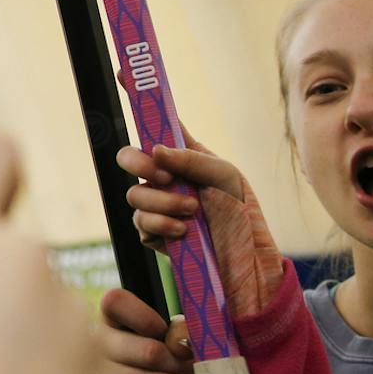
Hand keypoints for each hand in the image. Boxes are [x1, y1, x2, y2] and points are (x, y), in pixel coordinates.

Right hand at [99, 288, 202, 373]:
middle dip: (184, 364)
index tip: (163, 331)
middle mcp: (98, 345)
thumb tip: (182, 345)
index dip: (146, 318)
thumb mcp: (166, 332)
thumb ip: (179, 329)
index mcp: (110, 317)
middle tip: (202, 371)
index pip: (116, 302)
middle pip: (150, 352)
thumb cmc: (157, 351)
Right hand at [117, 137, 283, 315]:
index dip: (146, 123)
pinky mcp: (151, 232)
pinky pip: (141, 223)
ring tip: (191, 210)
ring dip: (163, 202)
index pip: (154, 130)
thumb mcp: (223, 174)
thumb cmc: (238, 206)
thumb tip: (156, 151)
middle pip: (127, 157)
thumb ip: (191, 160)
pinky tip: (182, 229)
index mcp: (178, 156)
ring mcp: (154, 204)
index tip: (153, 130)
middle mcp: (161, 178)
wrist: (245, 250)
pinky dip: (162, 224)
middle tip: (167, 178)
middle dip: (141, 165)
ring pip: (134, 194)